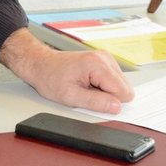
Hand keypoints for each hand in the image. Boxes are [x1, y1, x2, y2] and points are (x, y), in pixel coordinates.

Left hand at [0, 27, 133, 112]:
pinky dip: (103, 85)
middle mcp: (104, 58)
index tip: (92, 100)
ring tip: (86, 87)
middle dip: (108, 96)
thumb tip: (116, 107)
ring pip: (120, 85)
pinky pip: (114, 80)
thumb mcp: (70, 96)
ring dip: (105, 91)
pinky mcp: (104, 60)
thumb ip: (95, 103)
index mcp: (97, 65)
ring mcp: (105, 58)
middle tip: (87, 93)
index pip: (123, 92)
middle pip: (124, 88)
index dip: (109, 102)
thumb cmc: (51, 78)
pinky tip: (88, 83)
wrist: (41, 64)